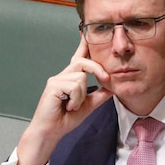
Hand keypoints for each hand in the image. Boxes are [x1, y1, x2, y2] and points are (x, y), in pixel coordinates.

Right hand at [16, 36, 112, 164]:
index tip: (86, 32)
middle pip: (84, 61)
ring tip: (72, 106)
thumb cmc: (66, 119)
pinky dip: (75, 100)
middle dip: (98, 70)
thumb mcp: (88, 106)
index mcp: (71, 78)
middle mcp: (63, 75)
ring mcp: (57, 79)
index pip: (79, 57)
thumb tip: (112, 87)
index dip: (84, 45)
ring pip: (81, 77)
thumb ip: (99, 95)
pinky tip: (68, 107)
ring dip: (81, 96)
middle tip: (107, 81)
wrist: (52, 131)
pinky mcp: (53, 85)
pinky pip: (74, 86)